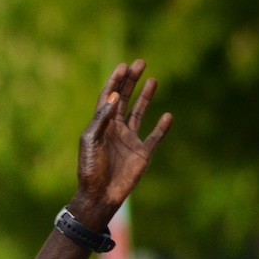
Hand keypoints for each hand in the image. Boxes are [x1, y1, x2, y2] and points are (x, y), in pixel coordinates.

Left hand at [72, 60, 171, 226]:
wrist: (100, 195)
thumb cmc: (91, 169)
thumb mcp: (91, 141)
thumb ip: (101, 120)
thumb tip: (113, 97)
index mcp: (101, 126)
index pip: (108, 98)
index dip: (114, 82)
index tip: (123, 66)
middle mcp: (115, 130)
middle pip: (124, 100)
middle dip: (131, 82)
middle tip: (140, 63)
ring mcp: (129, 141)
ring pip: (139, 113)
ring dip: (145, 97)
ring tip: (153, 80)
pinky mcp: (142, 153)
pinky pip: (154, 137)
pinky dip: (162, 127)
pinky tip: (167, 115)